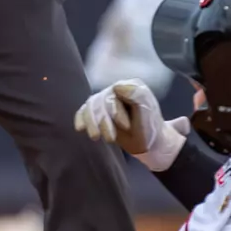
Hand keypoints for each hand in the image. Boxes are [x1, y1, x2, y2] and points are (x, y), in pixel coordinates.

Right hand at [74, 79, 188, 170]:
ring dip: (91, 122)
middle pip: (100, 101)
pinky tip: (80, 128)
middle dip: (103, 121)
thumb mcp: (149, 111)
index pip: (114, 94)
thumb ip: (138, 95)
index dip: (115, 111)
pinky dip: (80, 118)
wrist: (149, 144)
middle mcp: (116, 90)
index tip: (125, 126)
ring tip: (95, 138)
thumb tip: (117, 86)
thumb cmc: (150, 128)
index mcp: (130, 86)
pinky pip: (83, 111)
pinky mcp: (97, 111)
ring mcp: (105, 100)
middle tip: (110, 139)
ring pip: (90, 106)